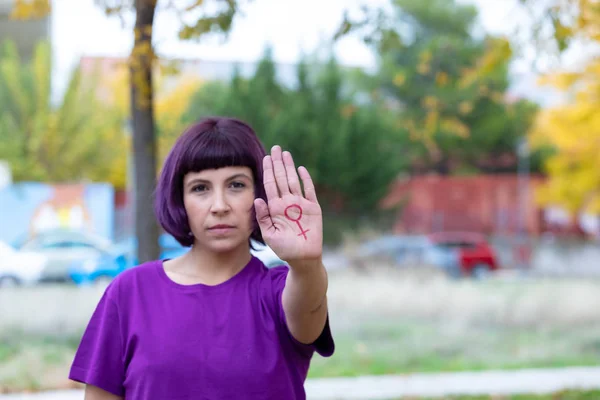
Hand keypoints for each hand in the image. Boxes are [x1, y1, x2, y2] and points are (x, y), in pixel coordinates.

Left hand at [254, 145, 322, 264]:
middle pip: (281, 178)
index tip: (265, 158)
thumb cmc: (284, 248)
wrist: (303, 258)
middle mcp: (287, 203)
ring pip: (294, 181)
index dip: (268, 171)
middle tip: (275, 148)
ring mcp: (301, 204)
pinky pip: (309, 190)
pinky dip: (306, 180)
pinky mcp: (313, 208)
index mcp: (275, 207)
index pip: (270, 185)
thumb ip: (263, 217)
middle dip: (278, 163)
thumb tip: (258, 198)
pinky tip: (301, 169)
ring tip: (285, 153)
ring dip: (289, 167)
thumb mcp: (269, 234)